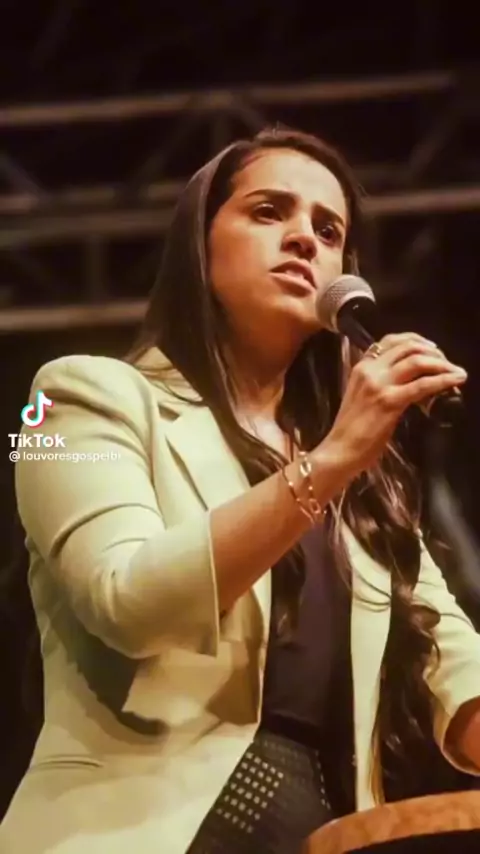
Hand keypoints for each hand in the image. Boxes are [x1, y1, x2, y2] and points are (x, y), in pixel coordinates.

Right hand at [319, 333, 466, 480]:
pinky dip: (443, 380)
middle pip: (408, 347)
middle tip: (447, 363)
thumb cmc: (351, 430)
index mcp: (362, 367)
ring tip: (455, 371)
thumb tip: (407, 380)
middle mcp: (370, 370)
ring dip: (442, 363)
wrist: (340, 450)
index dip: (416, 340)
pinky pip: (422, 385)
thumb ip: (378, 383)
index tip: (432, 349)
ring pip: (417, 360)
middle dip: (433, 352)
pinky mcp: (390, 401)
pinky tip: (455, 380)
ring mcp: (379, 385)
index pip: (390, 341)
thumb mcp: (361, 396)